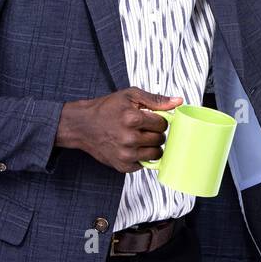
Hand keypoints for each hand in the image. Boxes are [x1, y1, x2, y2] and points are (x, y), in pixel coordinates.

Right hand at [55, 87, 182, 172]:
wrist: (82, 125)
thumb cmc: (106, 109)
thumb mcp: (130, 95)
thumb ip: (156, 99)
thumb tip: (177, 102)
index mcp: (132, 119)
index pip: (163, 124)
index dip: (158, 120)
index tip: (150, 119)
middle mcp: (129, 138)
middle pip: (160, 139)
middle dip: (156, 133)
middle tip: (144, 128)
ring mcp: (126, 154)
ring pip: (156, 153)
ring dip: (152, 146)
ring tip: (140, 137)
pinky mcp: (122, 165)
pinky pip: (144, 164)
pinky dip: (142, 156)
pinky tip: (132, 147)